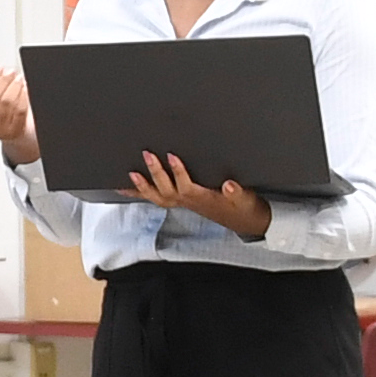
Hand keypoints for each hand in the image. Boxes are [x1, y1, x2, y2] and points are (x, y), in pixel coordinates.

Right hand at [0, 68, 39, 163]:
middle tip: (11, 72)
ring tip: (19, 79)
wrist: (18, 135)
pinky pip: (20, 109)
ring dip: (14, 86)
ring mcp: (0, 131)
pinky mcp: (16, 132)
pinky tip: (25, 89)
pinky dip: (24, 96)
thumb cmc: (2, 115)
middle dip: (2, 80)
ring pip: (7, 102)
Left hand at [124, 152, 270, 241]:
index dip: (178, 172)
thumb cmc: (243, 207)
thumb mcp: (245, 199)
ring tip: (130, 174)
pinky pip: (157, 199)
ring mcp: (183, 203)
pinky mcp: (181, 201)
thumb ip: (237, 193)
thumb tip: (229, 186)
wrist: (245, 221)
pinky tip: (129, 187)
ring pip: (158, 197)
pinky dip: (141, 193)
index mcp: (202, 199)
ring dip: (143, 186)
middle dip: (155, 174)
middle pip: (166, 191)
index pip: (186, 186)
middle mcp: (188, 202)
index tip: (171, 156)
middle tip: (147, 155)